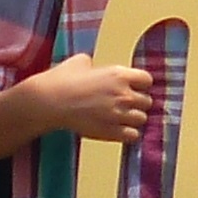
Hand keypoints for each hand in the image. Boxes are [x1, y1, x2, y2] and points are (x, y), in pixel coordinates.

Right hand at [25, 54, 156, 144]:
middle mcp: (123, 94)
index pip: (147, 80)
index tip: (133, 87)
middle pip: (147, 101)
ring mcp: (118, 115)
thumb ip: (94, 64)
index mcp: (118, 75)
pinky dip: (129, 133)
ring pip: (142, 119)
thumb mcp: (80, 61)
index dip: (141, 84)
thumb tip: (93, 66)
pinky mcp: (111, 132)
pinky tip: (119, 129)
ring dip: (134, 118)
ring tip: (122, 117)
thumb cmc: (62, 80)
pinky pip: (133, 135)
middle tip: (125, 104)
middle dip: (138, 102)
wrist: (49, 102)